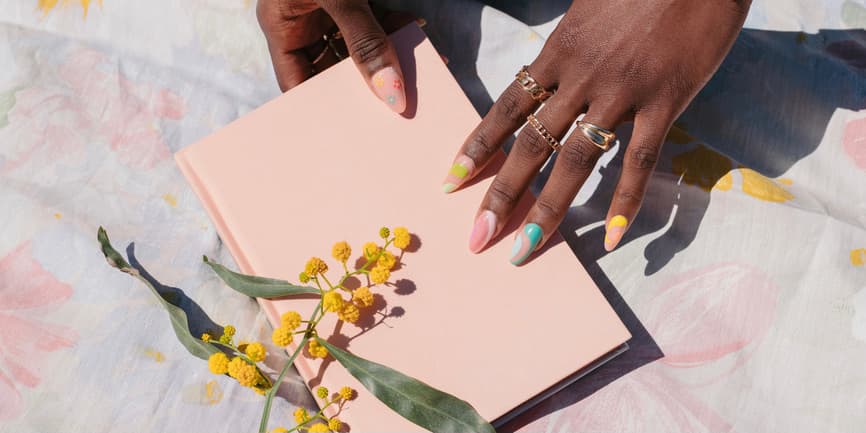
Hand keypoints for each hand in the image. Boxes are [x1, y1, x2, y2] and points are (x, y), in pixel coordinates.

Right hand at [257, 0, 407, 112]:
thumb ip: (364, 40)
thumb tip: (391, 91)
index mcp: (282, 25)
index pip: (300, 83)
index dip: (326, 108)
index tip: (356, 131)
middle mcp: (305, 21)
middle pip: (336, 68)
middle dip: (367, 83)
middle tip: (398, 106)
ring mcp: (331, 8)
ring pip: (362, 45)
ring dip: (390, 55)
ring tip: (418, 71)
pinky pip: (377, 19)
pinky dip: (395, 26)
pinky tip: (415, 29)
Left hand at [443, 0, 750, 263]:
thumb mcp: (588, 9)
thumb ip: (569, 48)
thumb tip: (551, 75)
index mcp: (558, 51)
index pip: (506, 109)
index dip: (477, 147)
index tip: (451, 180)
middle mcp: (580, 77)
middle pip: (530, 145)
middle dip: (500, 194)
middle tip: (477, 236)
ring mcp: (621, 92)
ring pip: (575, 161)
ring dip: (548, 210)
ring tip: (524, 248)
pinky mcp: (665, 101)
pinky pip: (640, 160)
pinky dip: (625, 202)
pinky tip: (610, 237)